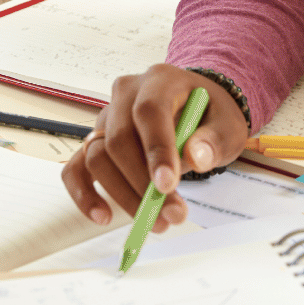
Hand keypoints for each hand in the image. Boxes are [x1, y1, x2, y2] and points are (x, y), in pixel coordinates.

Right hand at [60, 64, 249, 227]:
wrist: (196, 110)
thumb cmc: (209, 115)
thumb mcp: (227, 124)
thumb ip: (214, 139)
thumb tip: (196, 157)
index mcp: (159, 81)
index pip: (149, 111)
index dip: (156, 149)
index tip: (167, 186)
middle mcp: (125, 94)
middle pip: (119, 139)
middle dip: (142, 183)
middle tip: (171, 215)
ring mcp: (105, 118)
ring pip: (97, 157)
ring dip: (123, 195)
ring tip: (157, 223)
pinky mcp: (95, 142)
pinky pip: (76, 168)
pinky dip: (84, 194)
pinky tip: (103, 217)